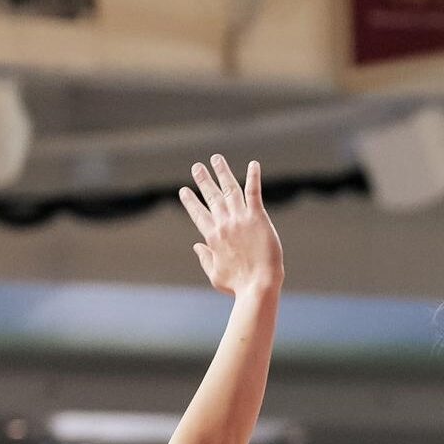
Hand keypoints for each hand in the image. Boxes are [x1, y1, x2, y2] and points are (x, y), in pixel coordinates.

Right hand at [178, 155, 283, 295]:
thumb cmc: (238, 285)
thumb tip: (196, 246)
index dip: (191, 201)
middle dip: (203, 181)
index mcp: (212, 237)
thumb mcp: (214, 274)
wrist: (259, 285)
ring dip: (222, 172)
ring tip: (216, 158)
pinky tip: (253, 164)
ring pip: (229, 189)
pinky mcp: (257, 217)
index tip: (184, 190)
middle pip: (211, 197)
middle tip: (197, 167)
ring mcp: (240, 219)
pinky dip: (253, 177)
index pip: (198, 214)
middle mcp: (224, 224)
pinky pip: (253, 192)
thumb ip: (205, 258)